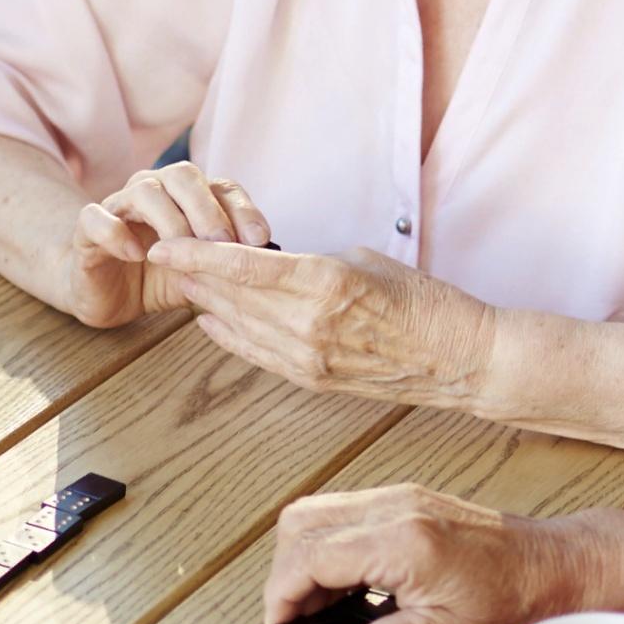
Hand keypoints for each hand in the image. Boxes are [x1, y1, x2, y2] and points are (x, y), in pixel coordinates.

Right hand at [70, 164, 269, 327]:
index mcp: (187, 197)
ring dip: (170, 220)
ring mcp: (119, 206)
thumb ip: (226, 265)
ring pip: (145, 191)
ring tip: (183, 254)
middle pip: (184, 177)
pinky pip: (96, 218)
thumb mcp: (202, 273)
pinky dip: (116, 233)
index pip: (222, 187)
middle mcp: (155, 190)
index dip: (243, 209)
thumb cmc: (159, 277)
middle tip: (223, 245)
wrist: (105, 294)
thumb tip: (268, 267)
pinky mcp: (87, 229)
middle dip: (208, 210)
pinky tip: (137, 255)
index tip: (260, 240)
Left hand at [146, 241, 494, 404]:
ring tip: (181, 282)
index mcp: (322, 282)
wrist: (459, 359)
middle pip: (230, 296)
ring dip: (206, 303)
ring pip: (238, 326)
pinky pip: (257, 354)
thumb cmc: (423, 300)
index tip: (164, 244)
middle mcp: (306, 323)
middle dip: (192, 275)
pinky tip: (209, 322)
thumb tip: (275, 261)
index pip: (240, 266)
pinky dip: (228, 336)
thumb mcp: (364, 260)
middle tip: (164, 255)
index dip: (194, 255)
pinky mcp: (312, 379)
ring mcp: (307, 357)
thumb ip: (312, 262)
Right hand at [265, 484, 584, 623]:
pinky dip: (327, 545)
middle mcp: (394, 507)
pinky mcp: (405, 499)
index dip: (282, 594)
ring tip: (319, 605)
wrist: (560, 566)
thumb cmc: (513, 600)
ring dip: (302, 557)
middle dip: (284, 573)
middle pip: (300, 524)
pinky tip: (345, 584)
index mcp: (401, 542)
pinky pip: (343, 512)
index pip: (309, 556)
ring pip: (316, 512)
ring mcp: (399, 497)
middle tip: (296, 618)